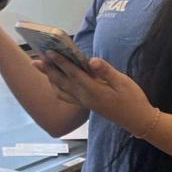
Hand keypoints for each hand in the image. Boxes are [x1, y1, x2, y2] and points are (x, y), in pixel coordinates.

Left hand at [33, 54, 156, 135]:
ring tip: (41, 68)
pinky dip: (58, 88)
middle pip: (62, 81)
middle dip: (48, 70)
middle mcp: (85, 97)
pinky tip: (55, 82)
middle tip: (34, 60)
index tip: (49, 52)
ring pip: (61, 90)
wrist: (137, 120)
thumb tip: (91, 60)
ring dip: (50, 78)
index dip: (61, 62)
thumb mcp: (123, 82)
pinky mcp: (86, 104)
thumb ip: (106, 71)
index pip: (73, 73)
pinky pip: (67, 97)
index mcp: (93, 90)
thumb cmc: (132, 99)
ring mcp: (84, 102)